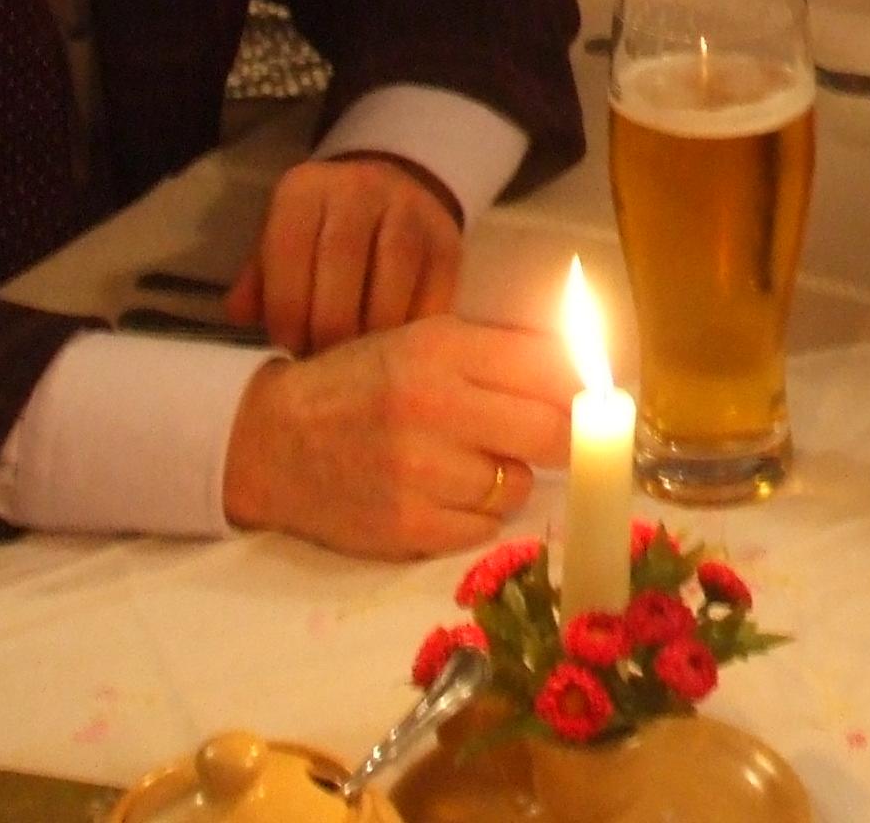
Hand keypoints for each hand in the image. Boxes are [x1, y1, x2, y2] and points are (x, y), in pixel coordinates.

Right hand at [221, 315, 576, 559]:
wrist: (270, 443)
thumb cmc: (361, 386)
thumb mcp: (424, 342)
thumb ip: (501, 354)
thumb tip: (590, 374)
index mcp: (441, 348)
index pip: (552, 368)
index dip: (588, 389)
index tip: (600, 401)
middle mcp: (432, 405)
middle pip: (554, 431)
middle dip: (564, 438)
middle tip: (551, 440)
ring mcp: (418, 471)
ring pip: (518, 485)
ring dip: (509, 479)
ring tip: (467, 463)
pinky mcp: (406, 525)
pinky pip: (483, 527)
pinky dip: (475, 515)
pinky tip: (443, 494)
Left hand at [223, 153, 463, 356]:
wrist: (393, 191)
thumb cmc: (322, 231)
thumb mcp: (283, 240)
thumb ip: (259, 279)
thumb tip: (242, 316)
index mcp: (306, 189)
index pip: (289, 248)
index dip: (285, 306)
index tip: (287, 347)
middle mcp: (360, 188)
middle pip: (341, 263)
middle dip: (327, 325)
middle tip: (322, 362)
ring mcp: (411, 210)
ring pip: (391, 279)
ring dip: (371, 332)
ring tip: (357, 363)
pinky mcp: (448, 239)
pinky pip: (433, 292)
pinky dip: (410, 329)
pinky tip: (393, 352)